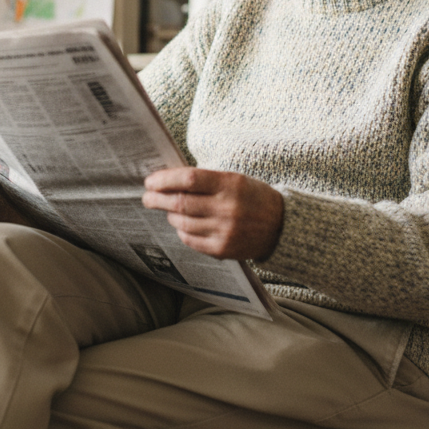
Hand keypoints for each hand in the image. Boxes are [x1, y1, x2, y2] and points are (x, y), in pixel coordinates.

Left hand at [142, 167, 283, 260]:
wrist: (281, 226)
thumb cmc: (253, 197)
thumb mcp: (235, 179)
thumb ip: (205, 179)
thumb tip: (168, 180)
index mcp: (230, 184)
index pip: (189, 179)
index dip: (164, 179)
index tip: (150, 181)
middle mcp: (227, 208)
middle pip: (180, 203)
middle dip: (157, 199)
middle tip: (147, 197)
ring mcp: (225, 230)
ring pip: (182, 222)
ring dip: (170, 215)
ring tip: (168, 210)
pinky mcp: (223, 249)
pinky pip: (190, 240)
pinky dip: (182, 231)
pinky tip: (183, 225)